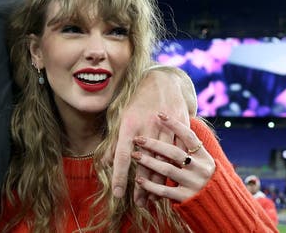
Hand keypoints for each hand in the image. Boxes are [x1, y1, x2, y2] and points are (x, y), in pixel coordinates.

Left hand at [108, 67, 191, 205]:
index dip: (120, 176)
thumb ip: (115, 142)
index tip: (118, 194)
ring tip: (153, 199)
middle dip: (142, 186)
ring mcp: (165, 127)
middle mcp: (147, 127)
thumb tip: (104, 163)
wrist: (163, 81)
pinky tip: (171, 182)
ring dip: (158, 181)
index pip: (122, 155)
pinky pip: (178, 152)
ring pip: (163, 160)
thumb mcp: (122, 117)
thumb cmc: (137, 101)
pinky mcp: (180, 127)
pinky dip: (174, 168)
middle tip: (139, 204)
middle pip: (145, 163)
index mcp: (129, 124)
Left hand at [131, 112, 214, 201]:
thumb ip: (188, 148)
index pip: (189, 136)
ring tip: (135, 156)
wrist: (221, 205)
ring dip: (149, 162)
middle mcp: (201, 169)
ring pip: (168, 170)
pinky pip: (165, 191)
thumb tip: (170, 127)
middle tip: (138, 139)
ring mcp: (194, 184)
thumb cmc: (203, 178)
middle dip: (154, 144)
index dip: (175, 124)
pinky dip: (150, 185)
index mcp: (204, 157)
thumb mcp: (201, 161)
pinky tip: (139, 180)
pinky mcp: (187, 198)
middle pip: (174, 153)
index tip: (159, 114)